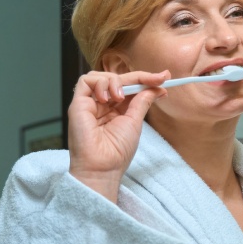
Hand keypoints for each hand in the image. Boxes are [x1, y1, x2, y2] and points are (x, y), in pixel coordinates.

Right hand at [68, 70, 167, 201]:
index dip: (146, 79)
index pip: (130, 87)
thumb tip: (157, 87)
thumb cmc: (117, 151)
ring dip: (115, 81)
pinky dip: (100, 84)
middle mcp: (103, 104)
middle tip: (157, 79)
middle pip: (117, 78)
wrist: (103, 167)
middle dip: (138, 76)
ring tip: (120, 98)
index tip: (164, 77)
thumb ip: (142, 101)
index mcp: (117, 109)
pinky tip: (107, 98)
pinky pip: (85, 81)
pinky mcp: (78, 104)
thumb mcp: (135, 122)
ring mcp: (90, 103)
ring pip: (100, 76)